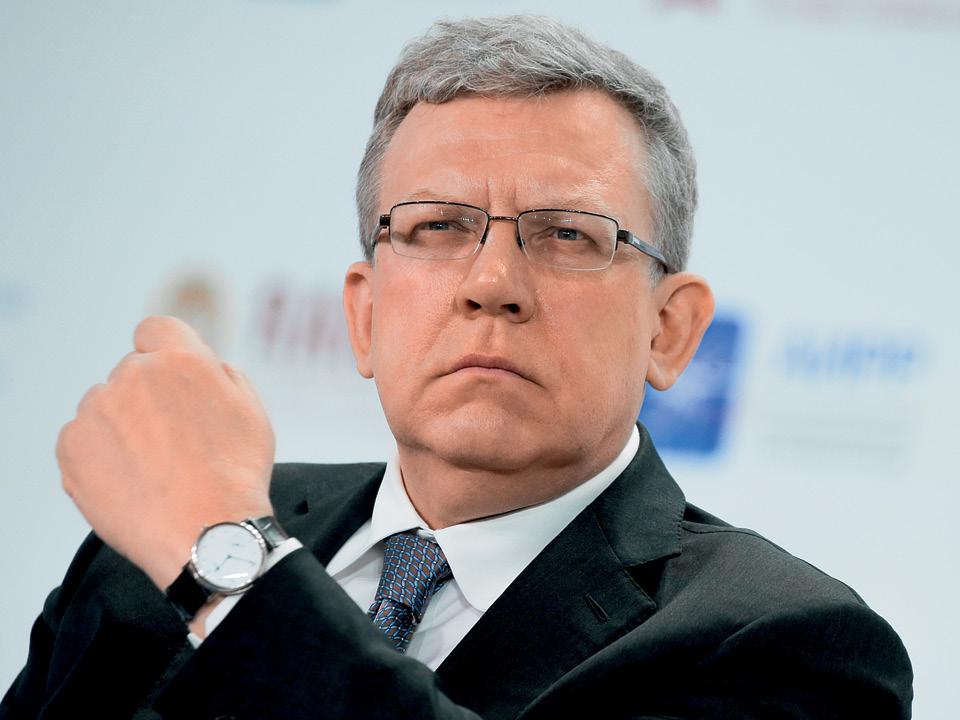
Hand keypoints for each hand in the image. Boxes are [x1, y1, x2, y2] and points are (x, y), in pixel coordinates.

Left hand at [57, 316, 274, 590]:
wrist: (205, 536)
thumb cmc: (236, 475)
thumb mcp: (252, 410)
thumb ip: (220, 373)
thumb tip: (200, 363)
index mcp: (181, 360)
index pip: (155, 329)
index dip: (165, 353)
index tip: (173, 382)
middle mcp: (133, 375)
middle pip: (132, 372)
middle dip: (147, 397)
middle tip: (173, 440)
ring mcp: (97, 409)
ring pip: (106, 405)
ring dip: (123, 425)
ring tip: (153, 468)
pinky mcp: (71, 445)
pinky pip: (83, 438)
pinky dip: (101, 455)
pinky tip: (131, 481)